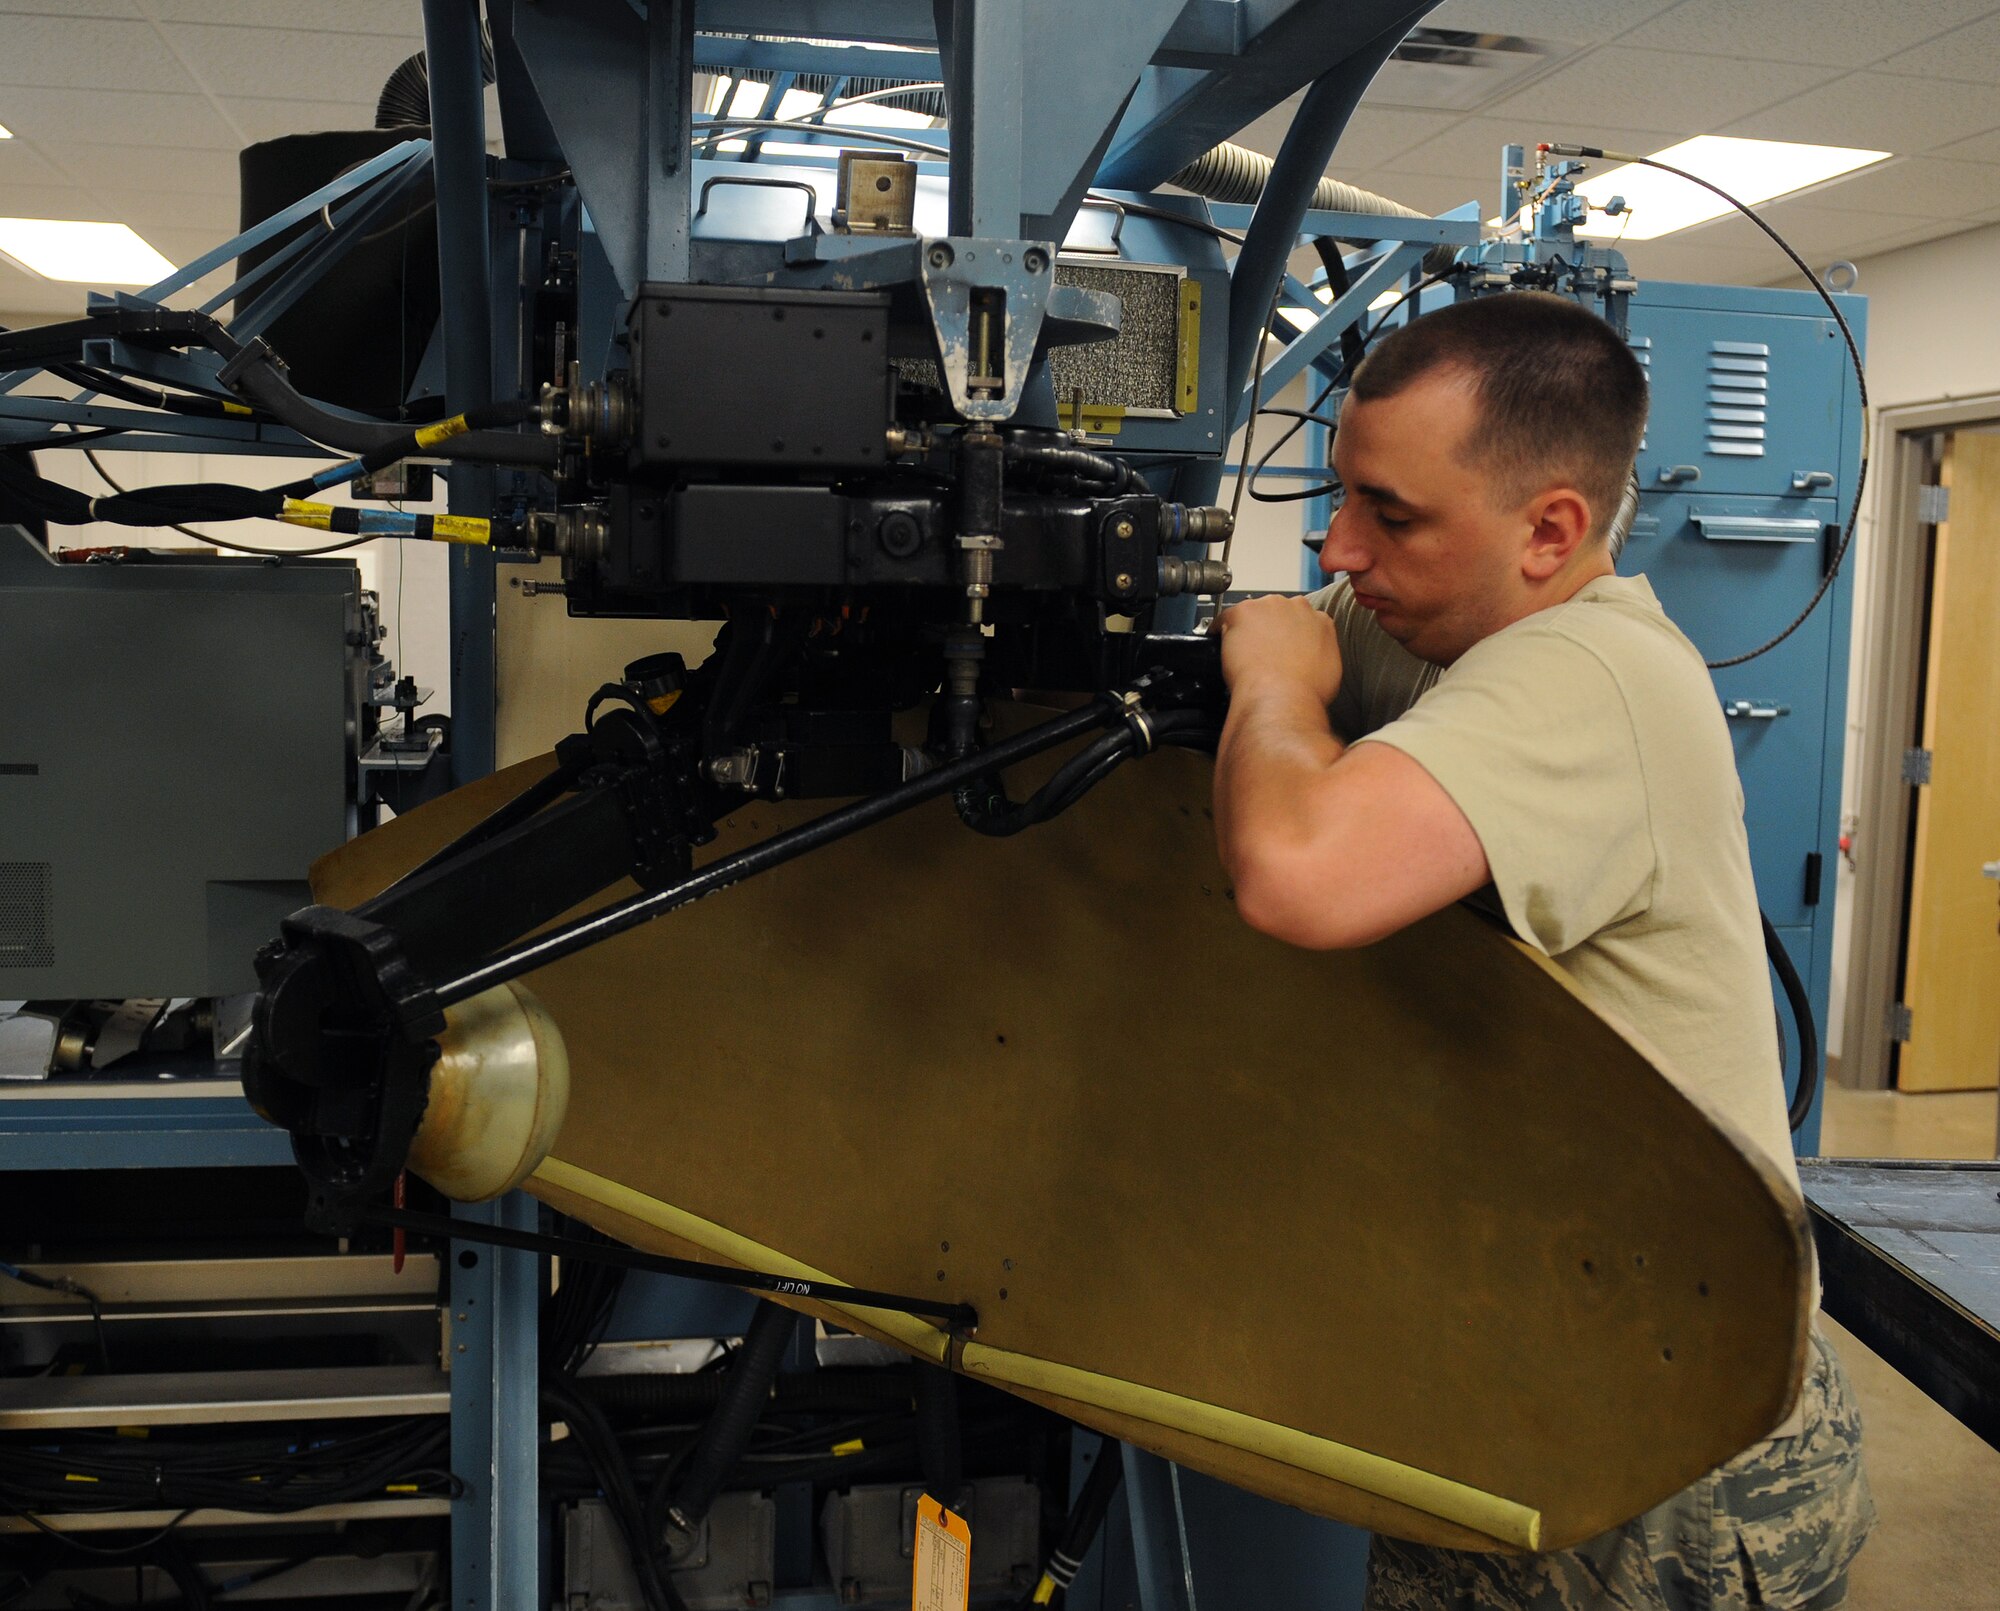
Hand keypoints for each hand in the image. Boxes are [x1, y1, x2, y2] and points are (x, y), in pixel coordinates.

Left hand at [1215, 594, 1343, 706]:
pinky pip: (1226, 617)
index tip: (1282, 646)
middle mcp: (1296, 608)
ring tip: (1245, 655)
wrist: (1282, 698)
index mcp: (1320, 621)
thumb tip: (1310, 659)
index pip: (1302, 619)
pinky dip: (1222, 630)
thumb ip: (1319, 655)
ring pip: (1253, 613)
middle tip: (1262, 652)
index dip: (1289, 634)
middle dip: (1269, 629)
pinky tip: (1224, 648)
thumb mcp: (1329, 671)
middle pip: (1277, 611)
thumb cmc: (1304, 692)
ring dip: (1248, 629)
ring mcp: (1269, 607)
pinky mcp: (1243, 612)